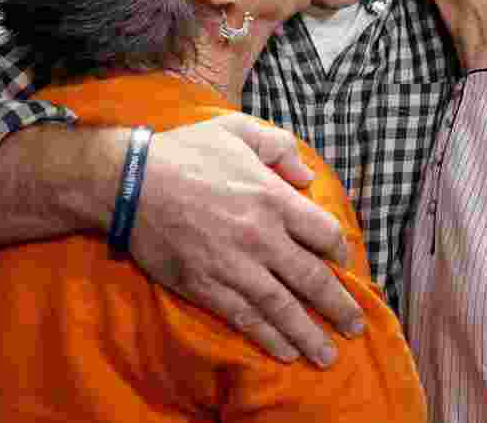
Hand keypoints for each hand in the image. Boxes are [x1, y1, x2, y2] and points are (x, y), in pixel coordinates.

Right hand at [131, 113, 361, 367]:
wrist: (131, 182)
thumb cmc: (186, 152)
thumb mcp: (238, 130)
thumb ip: (279, 147)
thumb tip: (307, 177)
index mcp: (273, 198)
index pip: (325, 233)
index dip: (340, 250)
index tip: (343, 262)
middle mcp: (262, 237)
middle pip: (313, 279)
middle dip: (338, 307)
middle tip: (355, 326)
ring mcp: (235, 266)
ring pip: (283, 308)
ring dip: (309, 334)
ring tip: (327, 356)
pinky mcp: (207, 286)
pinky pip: (246, 318)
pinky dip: (269, 337)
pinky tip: (285, 351)